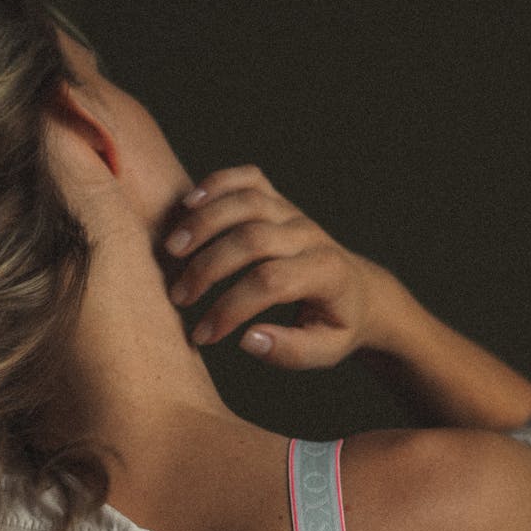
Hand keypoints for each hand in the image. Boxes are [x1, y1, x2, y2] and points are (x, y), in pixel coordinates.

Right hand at [164, 165, 393, 368]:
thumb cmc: (336, 325)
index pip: (269, 283)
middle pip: (252, 239)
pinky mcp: (280, 202)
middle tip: (179, 298)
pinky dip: (217, 183)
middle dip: (208, 268)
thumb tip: (248, 339)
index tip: (203, 336)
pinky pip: (249, 179)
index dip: (230, 309)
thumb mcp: (325, 350)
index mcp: (326, 274)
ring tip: (171, 250)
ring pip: (247, 202)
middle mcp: (310, 236)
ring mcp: (294, 213)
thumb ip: (289, 351)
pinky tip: (187, 203)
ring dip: (204, 222)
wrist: (359, 290)